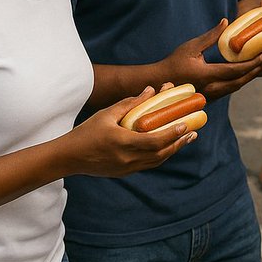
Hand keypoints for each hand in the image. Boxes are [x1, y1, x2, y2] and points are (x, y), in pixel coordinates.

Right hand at [62, 86, 194, 177]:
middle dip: (179, 141)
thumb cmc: (86, 133)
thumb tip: (150, 90)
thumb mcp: (106, 114)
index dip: (172, 134)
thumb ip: (130, 103)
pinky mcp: (124, 172)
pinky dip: (161, 155)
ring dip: (173, 149)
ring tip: (186, 138)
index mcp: (123, 143)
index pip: (154, 141)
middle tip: (194, 131)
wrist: (68, 158)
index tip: (186, 124)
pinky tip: (168, 147)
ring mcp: (126, 168)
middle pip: (161, 153)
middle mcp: (127, 158)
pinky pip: (148, 164)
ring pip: (157, 160)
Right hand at [161, 20, 261, 99]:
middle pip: (240, 82)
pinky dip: (239, 81)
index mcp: (206, 75)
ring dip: (249, 76)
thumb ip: (210, 36)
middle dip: (255, 70)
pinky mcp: (209, 98)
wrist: (159, 82)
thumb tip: (226, 22)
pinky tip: (245, 71)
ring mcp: (210, 96)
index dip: (252, 63)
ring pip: (235, 87)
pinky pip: (229, 90)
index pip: (235, 71)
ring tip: (260, 64)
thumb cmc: (173, 62)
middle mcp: (210, 88)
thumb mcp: (191, 47)